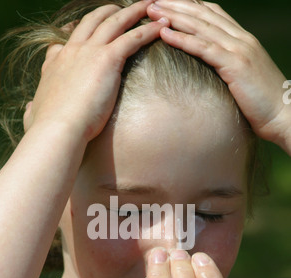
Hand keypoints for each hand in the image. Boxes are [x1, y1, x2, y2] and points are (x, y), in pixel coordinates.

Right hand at [24, 1, 167, 142]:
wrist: (58, 128)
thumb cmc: (46, 127)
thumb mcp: (34, 112)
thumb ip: (34, 108)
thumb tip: (30, 109)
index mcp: (56, 64)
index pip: (65, 41)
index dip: (75, 32)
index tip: (80, 29)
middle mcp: (72, 51)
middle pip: (92, 22)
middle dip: (107, 12)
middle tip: (118, 8)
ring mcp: (90, 52)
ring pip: (115, 22)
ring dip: (133, 11)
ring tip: (147, 5)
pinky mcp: (108, 59)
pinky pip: (133, 38)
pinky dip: (149, 30)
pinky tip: (161, 27)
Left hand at [147, 0, 290, 150]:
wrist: (283, 114)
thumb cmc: (263, 103)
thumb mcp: (245, 77)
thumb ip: (230, 66)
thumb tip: (213, 68)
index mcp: (243, 40)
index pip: (213, 14)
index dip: (190, 5)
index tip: (168, 2)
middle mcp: (241, 39)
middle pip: (203, 15)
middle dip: (176, 6)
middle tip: (152, 1)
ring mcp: (239, 50)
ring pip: (201, 27)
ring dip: (174, 17)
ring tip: (152, 12)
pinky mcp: (234, 65)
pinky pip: (203, 48)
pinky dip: (183, 39)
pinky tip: (165, 34)